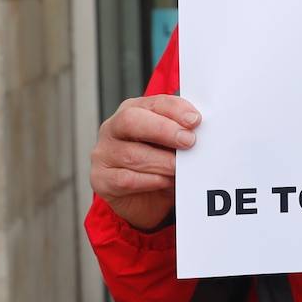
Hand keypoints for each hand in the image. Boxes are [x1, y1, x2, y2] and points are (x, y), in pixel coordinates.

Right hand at [91, 95, 200, 230]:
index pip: (154, 103)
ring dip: (164, 163)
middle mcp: (113, 128)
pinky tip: (165, 181)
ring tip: (181, 170)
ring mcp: (104, 154)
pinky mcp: (101, 179)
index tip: (195, 121)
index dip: (175, 110)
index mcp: (134, 110)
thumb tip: (200, 127)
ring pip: (133, 155)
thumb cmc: (163, 160)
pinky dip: (152, 180)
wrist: (148, 198)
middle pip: (131, 120)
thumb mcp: (175, 142)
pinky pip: (127, 179)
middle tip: (188, 142)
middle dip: (163, 130)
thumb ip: (184, 130)